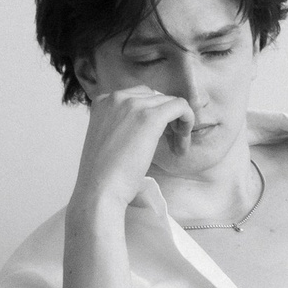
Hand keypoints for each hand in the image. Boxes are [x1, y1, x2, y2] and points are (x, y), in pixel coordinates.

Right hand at [70, 86, 192, 220]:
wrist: (99, 190)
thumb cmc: (103, 173)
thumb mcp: (106, 138)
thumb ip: (120, 123)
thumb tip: (143, 123)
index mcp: (103, 101)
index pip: (139, 97)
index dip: (152, 114)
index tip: (156, 136)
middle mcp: (117, 97)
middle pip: (155, 97)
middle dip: (166, 118)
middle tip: (169, 143)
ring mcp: (133, 104)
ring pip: (169, 102)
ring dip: (178, 124)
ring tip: (176, 148)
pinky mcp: (150, 117)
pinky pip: (180, 106)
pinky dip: (188, 120)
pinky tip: (183, 143)